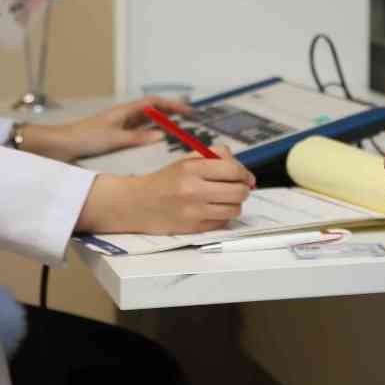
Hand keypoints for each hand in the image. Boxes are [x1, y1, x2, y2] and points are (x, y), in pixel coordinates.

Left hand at [24, 95, 191, 162]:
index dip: (172, 105)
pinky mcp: (115, 135)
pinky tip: (155, 142)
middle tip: (189, 120)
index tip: (189, 111)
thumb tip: (161, 135)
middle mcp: (124, 115)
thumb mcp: (114, 139)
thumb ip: (138, 138)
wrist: (61, 145)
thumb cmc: (85, 138)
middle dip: (171, 112)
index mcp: (124, 111)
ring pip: (146, 121)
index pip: (154, 103)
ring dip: (162, 123)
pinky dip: (150, 134)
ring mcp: (120, 125)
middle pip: (152, 110)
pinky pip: (138, 132)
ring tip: (178, 130)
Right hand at [78, 148, 255, 234]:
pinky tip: (212, 210)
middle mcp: (194, 190)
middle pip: (239, 192)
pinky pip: (223, 223)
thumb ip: (216, 156)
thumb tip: (243, 172)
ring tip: (224, 200)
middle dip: (243, 189)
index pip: (234, 171)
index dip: (245, 174)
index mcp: (192, 169)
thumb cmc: (166, 180)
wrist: (138, 203)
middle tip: (237, 188)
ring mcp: (194, 211)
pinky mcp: (193, 228)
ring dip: (234, 204)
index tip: (245, 177)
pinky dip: (222, 217)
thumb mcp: (187, 159)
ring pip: (235, 209)